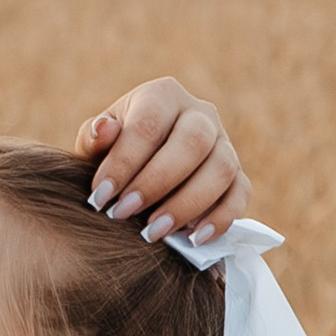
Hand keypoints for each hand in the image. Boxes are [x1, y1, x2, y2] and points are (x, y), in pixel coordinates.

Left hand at [75, 80, 250, 245]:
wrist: (138, 172)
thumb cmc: (113, 156)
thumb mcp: (95, 145)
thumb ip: (94, 139)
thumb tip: (104, 130)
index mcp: (163, 96)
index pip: (149, 124)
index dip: (124, 163)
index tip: (100, 198)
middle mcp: (201, 114)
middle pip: (193, 142)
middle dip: (156, 183)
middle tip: (123, 214)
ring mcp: (224, 144)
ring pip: (221, 169)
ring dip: (187, 204)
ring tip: (154, 232)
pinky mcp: (237, 175)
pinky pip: (240, 195)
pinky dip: (221, 219)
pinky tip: (193, 239)